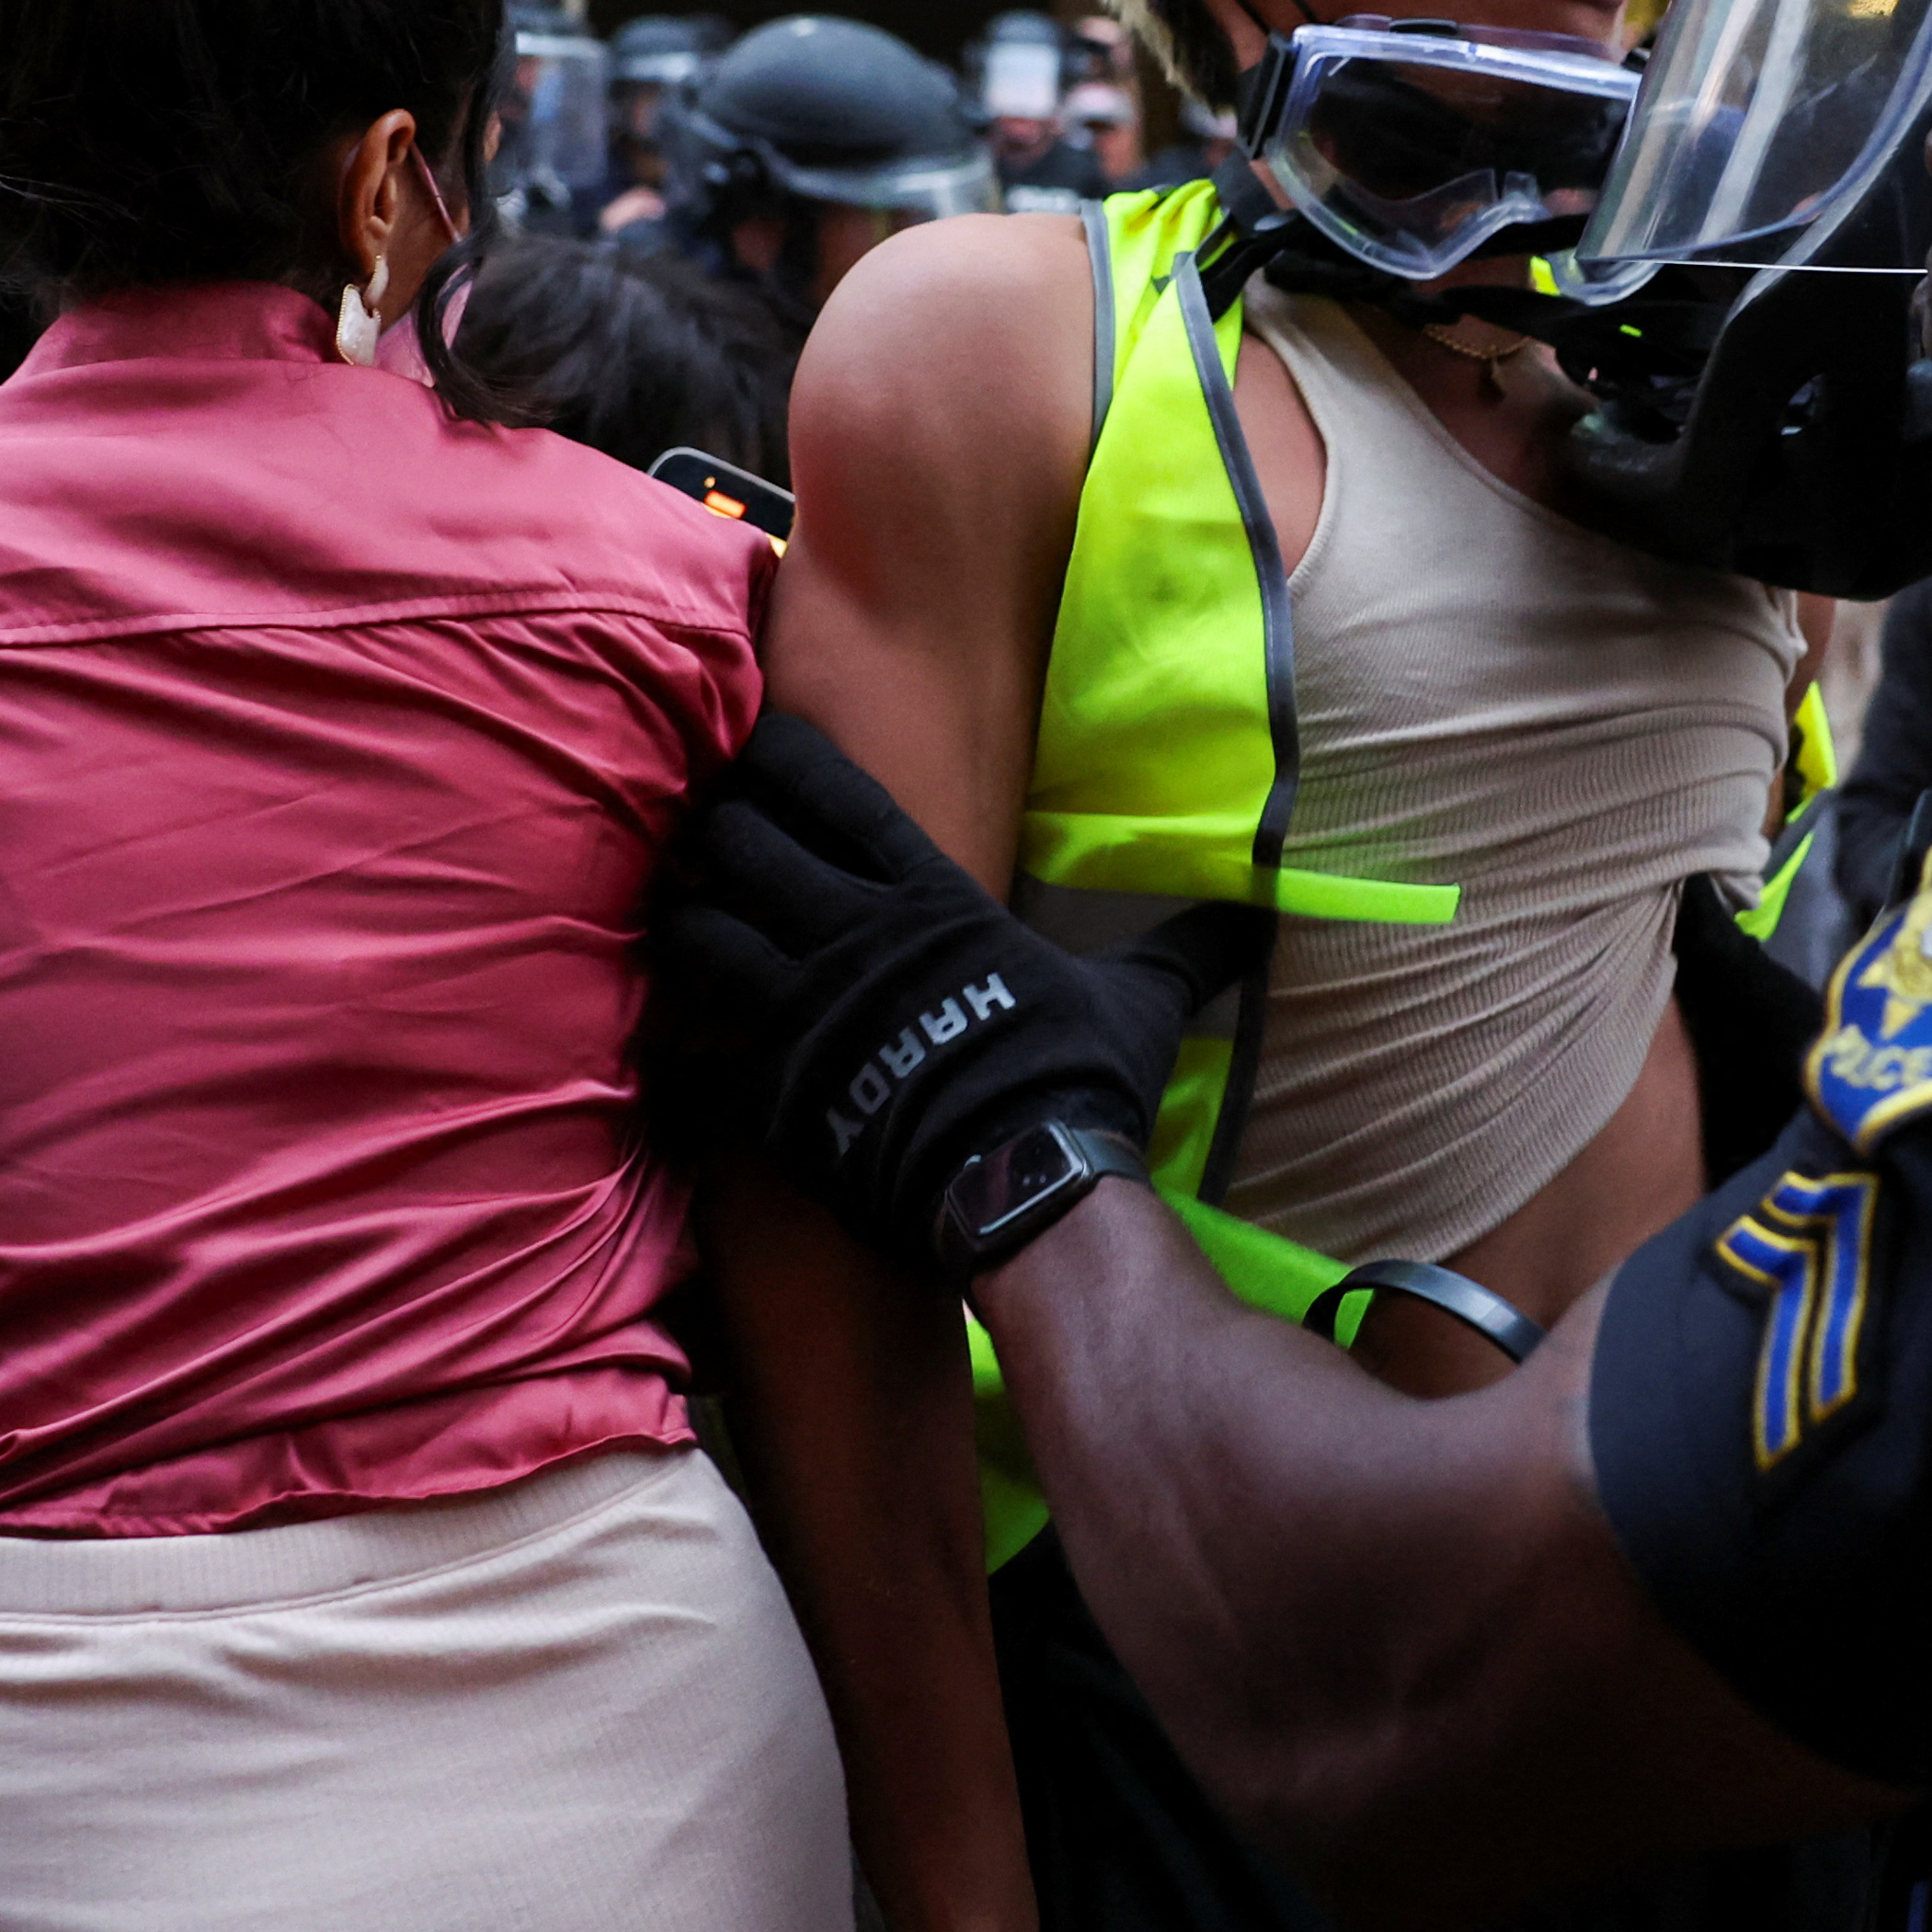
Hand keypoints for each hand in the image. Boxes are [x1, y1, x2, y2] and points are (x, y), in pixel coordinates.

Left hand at [650, 711, 1261, 1276]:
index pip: (834, 791)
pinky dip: (675, 1027)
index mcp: (930, 897)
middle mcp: (852, 936)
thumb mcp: (1138, 1001)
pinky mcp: (771, 1085)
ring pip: (696, 929)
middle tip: (709, 837)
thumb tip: (1261, 924)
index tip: (753, 745)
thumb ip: (1184, 950)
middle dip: (715, 831)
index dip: (780, 758)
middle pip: (740, 843)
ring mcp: (802, 1010)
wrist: (1024, 1186)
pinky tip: (670, 1027)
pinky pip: (692, 1040)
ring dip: (682, 919)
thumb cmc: (1078, 1080)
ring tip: (682, 920)